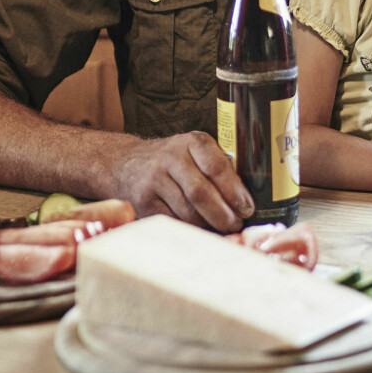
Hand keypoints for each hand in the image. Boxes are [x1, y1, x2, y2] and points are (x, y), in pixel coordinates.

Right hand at [107, 132, 253, 232]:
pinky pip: (172, 221)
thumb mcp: (193, 151)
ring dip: (208, 225)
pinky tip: (198, 230)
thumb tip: (248, 198)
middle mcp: (171, 158)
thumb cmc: (171, 161)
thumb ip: (217, 166)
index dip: (235, 191)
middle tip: (235, 225)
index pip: (217, 166)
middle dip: (223, 214)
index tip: (247, 207)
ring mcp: (154, 180)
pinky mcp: (143, 201)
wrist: (124, 164)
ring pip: (187, 211)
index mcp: (192, 142)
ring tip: (219, 229)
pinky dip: (189, 229)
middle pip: (201, 193)